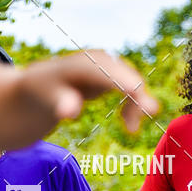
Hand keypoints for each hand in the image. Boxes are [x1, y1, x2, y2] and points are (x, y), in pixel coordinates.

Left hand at [11, 50, 158, 135]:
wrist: (40, 84)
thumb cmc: (42, 91)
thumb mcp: (47, 97)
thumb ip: (60, 102)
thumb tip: (71, 111)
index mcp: (81, 65)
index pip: (105, 72)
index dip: (123, 82)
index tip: (138, 93)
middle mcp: (96, 61)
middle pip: (123, 74)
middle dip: (138, 92)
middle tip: (152, 111)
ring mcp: (104, 67)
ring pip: (130, 81)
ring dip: (137, 103)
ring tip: (131, 129)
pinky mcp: (109, 75)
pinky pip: (129, 87)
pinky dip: (133, 104)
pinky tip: (128, 124)